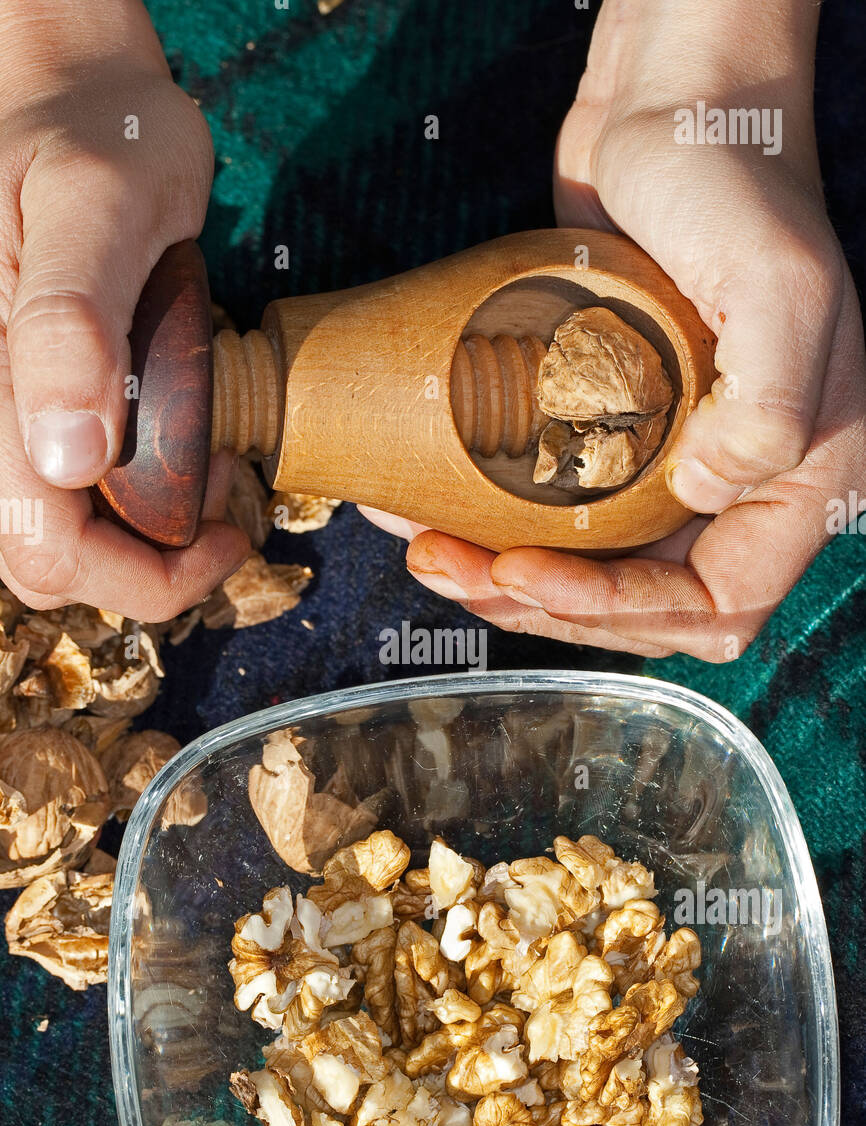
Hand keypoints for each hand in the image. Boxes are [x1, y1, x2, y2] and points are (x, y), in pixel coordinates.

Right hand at [0, 0, 248, 618]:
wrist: (78, 98)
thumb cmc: (101, 135)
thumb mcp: (100, 204)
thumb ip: (74, 322)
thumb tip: (69, 456)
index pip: (48, 548)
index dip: (147, 574)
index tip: (226, 534)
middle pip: (45, 561)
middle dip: (145, 564)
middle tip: (219, 506)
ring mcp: (5, 406)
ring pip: (50, 536)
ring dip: (136, 536)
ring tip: (201, 472)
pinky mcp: (23, 399)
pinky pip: (60, 490)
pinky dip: (123, 499)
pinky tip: (171, 449)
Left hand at [365, 0, 865, 660]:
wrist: (670, 105)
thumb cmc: (733, 179)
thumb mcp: (778, 283)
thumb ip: (768, 404)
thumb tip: (707, 494)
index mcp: (799, 473)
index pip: (715, 601)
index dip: (618, 610)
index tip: (522, 575)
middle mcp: (736, 480)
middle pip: (641, 603)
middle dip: (544, 607)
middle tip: (455, 573)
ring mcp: (670, 458)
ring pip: (590, 568)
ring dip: (505, 580)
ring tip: (429, 554)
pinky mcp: (608, 428)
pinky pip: (553, 506)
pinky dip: (489, 520)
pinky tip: (425, 506)